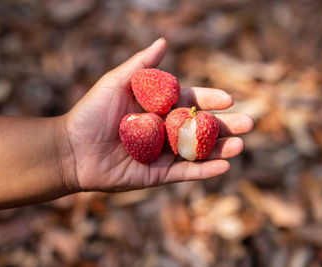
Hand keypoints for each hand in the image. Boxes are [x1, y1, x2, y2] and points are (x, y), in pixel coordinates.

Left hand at [61, 38, 253, 191]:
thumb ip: (142, 65)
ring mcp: (164, 154)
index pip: (191, 102)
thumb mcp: (116, 82)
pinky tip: (224, 166)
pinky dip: (205, 171)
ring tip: (241, 145)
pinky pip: (185, 173)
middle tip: (249, 124)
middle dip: (225, 126)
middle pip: (201, 128)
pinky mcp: (158, 175)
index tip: (229, 99)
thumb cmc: (91, 112)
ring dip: (221, 149)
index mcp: (159, 108)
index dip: (210, 100)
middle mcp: (165, 130)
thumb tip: (163, 40)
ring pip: (198, 151)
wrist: (72, 149)